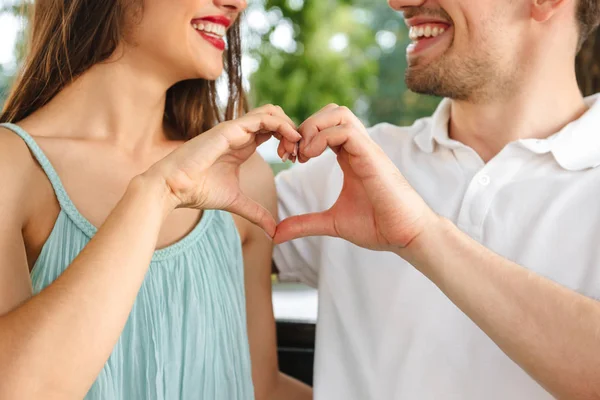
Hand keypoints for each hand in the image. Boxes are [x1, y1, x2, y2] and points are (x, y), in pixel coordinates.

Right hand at [146, 105, 299, 236]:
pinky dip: (282, 125)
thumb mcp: (236, 202)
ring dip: (290, 126)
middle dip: (292, 132)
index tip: (295, 160)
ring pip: (272, 112)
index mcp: (242, 144)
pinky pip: (263, 117)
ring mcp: (235, 128)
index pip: (272, 130)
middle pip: (276, 117)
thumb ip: (256, 212)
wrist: (173, 188)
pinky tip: (291, 140)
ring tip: (295, 148)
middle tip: (297, 154)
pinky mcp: (230, 129)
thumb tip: (273, 231)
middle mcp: (240, 133)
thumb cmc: (198, 191)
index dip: (288, 141)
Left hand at [273, 104, 438, 251]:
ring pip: (338, 113)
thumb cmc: (377, 226)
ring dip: (312, 127)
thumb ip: (304, 224)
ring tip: (302, 155)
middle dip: (304, 126)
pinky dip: (322, 138)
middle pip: (330, 111)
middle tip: (292, 154)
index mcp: (350, 157)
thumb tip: (277, 234)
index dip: (301, 136)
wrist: (406, 235)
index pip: (325, 127)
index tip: (289, 159)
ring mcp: (366, 149)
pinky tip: (311, 158)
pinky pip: (345, 130)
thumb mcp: (332, 223)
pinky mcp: (372, 156)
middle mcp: (358, 148)